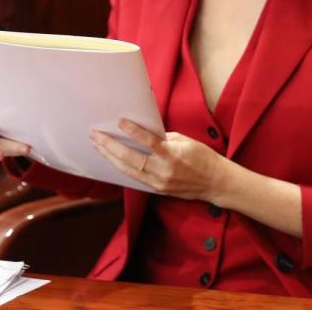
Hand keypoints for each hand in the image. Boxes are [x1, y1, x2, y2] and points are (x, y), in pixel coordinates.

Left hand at [90, 118, 230, 201]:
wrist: (215, 183)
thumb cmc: (203, 157)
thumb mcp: (186, 141)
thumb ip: (164, 137)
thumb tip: (144, 133)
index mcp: (173, 155)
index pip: (149, 142)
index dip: (133, 131)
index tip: (120, 121)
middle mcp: (164, 170)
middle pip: (131, 158)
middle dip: (110, 146)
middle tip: (95, 135)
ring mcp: (159, 182)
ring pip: (128, 170)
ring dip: (111, 158)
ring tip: (97, 146)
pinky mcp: (157, 190)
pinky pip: (135, 179)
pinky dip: (121, 168)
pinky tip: (111, 160)